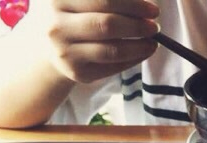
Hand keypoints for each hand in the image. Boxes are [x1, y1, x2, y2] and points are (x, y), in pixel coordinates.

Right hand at [45, 0, 159, 82]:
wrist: (51, 46)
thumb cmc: (76, 17)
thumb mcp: (83, 1)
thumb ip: (108, 1)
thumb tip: (145, 4)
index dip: (132, 5)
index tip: (153, 9)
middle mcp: (56, 24)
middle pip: (107, 24)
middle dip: (138, 26)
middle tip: (155, 27)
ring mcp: (64, 51)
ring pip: (112, 50)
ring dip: (139, 46)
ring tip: (153, 42)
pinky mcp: (76, 71)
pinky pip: (112, 66)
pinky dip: (133, 59)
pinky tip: (142, 52)